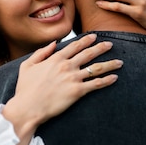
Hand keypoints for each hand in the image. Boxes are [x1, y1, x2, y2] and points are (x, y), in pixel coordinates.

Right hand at [3, 34, 122, 134]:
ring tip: (120, 62)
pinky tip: (115, 78)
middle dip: (101, 47)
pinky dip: (107, 80)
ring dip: (109, 64)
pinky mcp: (77, 91)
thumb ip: (41, 52)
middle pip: (88, 54)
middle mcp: (66, 66)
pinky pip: (96, 84)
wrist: (28, 108)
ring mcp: (73, 78)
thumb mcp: (27, 66)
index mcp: (55, 59)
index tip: (94, 36)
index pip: (75, 46)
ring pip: (96, 68)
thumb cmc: (25, 89)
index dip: (86, 40)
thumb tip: (53, 43)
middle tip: (110, 44)